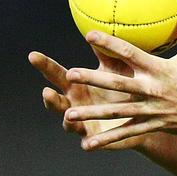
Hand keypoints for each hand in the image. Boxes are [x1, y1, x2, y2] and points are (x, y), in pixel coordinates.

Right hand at [28, 44, 142, 149]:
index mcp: (77, 85)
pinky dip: (90, 143)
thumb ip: (107, 52)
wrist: (144, 115)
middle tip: (46, 91)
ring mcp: (83, 123)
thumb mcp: (116, 68)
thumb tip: (97, 30)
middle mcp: (75, 104)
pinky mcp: (97, 138)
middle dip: (50, 98)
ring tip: (68, 116)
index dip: (45, 66)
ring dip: (68, 120)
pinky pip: (92, 143)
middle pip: (57, 101)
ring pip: (70, 123)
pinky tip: (87, 144)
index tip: (32, 55)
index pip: (57, 74)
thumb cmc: (126, 87)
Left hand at [59, 0, 176, 149]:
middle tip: (70, 74)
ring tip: (69, 114)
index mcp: (160, 69)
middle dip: (93, 78)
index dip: (109, 43)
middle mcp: (153, 90)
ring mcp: (152, 110)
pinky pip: (128, 133)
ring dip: (93, 114)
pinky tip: (89, 145)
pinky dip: (108, 140)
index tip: (89, 35)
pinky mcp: (155, 125)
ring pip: (117, 113)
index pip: (130, 53)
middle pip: (118, 84)